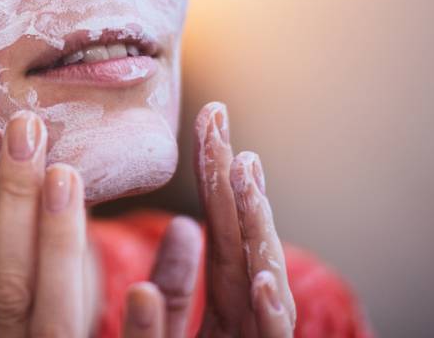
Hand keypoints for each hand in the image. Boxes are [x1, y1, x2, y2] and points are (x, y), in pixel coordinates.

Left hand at [122, 102, 295, 336]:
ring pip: (259, 286)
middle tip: (220, 121)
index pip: (222, 230)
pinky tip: (260, 280)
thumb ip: (172, 290)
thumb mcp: (165, 331)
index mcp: (226, 307)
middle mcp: (246, 320)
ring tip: (242, 172)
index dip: (216, 175)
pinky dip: (268, 315)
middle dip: (237, 182)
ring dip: (254, 229)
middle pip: (242, 245)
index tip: (208, 115)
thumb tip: (183, 225)